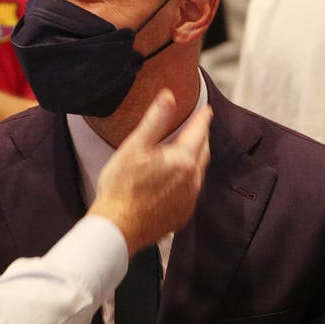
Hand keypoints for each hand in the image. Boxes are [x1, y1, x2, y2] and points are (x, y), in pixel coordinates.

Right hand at [89, 90, 211, 255]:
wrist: (117, 227)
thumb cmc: (121, 187)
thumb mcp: (135, 146)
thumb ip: (155, 120)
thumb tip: (169, 96)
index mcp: (182, 160)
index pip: (199, 132)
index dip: (203, 119)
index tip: (207, 111)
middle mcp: (192, 181)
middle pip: (203, 152)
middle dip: (202, 137)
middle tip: (199, 127)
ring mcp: (188, 200)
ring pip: (199, 173)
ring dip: (196, 158)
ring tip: (189, 150)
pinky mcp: (181, 215)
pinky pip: (191, 191)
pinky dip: (188, 179)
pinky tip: (177, 179)